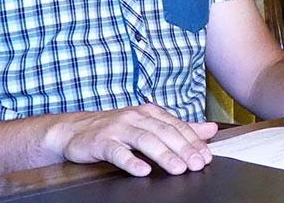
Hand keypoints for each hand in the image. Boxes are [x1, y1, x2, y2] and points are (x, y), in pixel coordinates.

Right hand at [46, 104, 216, 176]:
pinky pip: (118, 152)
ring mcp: (118, 128)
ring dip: (164, 155)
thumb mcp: (148, 125)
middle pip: (164, 132)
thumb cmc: (114, 128)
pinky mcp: (101, 142)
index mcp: (150, 112)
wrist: (73, 130)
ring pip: (145, 140)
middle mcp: (136, 117)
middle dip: (184, 149)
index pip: (177, 126)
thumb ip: (179, 128)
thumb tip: (210, 129)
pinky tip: (143, 170)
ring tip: (178, 168)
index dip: (194, 141)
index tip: (207, 156)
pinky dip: (131, 161)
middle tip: (198, 164)